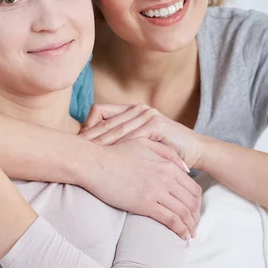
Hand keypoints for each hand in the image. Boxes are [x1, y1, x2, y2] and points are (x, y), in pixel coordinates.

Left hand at [81, 103, 203, 168]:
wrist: (194, 151)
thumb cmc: (165, 149)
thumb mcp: (140, 142)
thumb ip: (121, 138)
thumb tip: (92, 146)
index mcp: (131, 110)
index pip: (99, 111)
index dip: (86, 125)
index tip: (77, 142)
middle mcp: (138, 109)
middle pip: (104, 121)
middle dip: (88, 137)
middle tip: (72, 150)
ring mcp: (148, 115)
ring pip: (116, 129)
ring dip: (99, 143)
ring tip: (85, 155)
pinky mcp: (157, 125)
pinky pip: (132, 137)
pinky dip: (119, 147)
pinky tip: (108, 157)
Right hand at [82, 136, 200, 239]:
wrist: (94, 163)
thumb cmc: (115, 153)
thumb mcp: (144, 143)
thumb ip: (168, 153)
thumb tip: (186, 170)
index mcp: (167, 165)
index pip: (193, 188)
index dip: (197, 203)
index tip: (194, 212)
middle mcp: (166, 178)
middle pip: (192, 202)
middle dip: (196, 217)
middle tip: (193, 227)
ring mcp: (156, 191)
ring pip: (184, 213)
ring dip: (190, 226)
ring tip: (189, 235)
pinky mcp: (145, 204)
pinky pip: (171, 220)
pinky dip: (179, 230)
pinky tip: (180, 236)